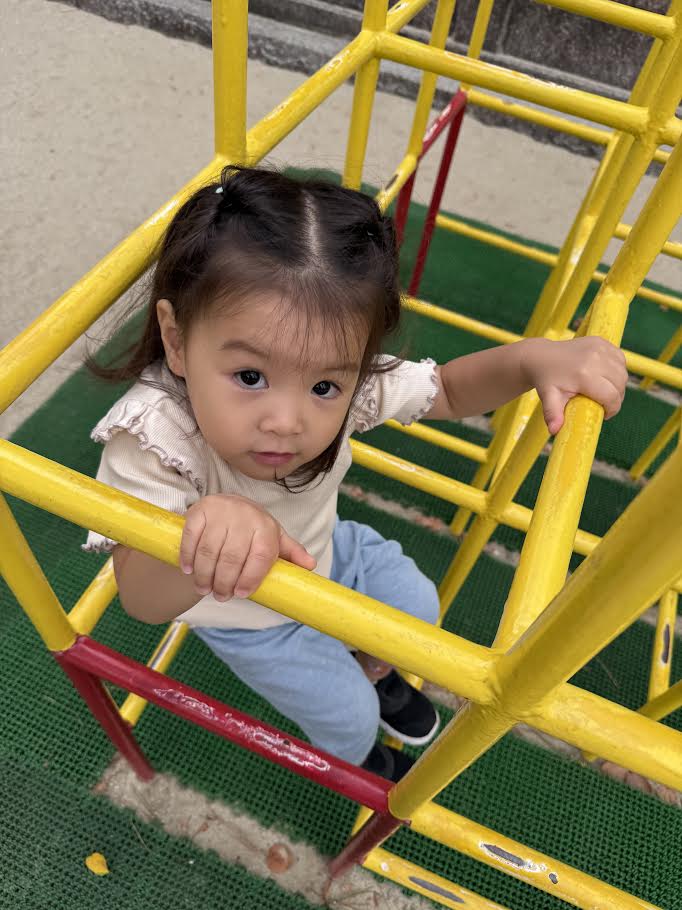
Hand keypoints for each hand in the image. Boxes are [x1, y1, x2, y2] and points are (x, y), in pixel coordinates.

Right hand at [179, 494, 315, 601]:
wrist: (227, 505)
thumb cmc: (253, 530)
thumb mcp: (274, 539)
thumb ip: (291, 552)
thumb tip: (311, 565)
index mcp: (266, 526)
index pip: (261, 556)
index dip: (251, 578)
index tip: (242, 594)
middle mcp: (245, 515)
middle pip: (233, 557)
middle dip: (224, 582)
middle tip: (220, 596)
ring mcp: (221, 511)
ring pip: (210, 550)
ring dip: (205, 574)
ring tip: (204, 589)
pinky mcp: (199, 510)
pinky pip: (192, 537)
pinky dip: (188, 556)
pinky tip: (188, 570)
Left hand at [522, 337, 627, 434]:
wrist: (541, 356)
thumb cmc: (546, 380)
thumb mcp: (549, 398)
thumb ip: (553, 414)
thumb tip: (554, 431)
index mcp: (583, 374)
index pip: (611, 396)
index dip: (612, 409)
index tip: (604, 414)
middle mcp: (594, 358)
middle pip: (620, 384)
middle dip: (616, 398)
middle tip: (604, 403)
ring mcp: (599, 347)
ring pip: (622, 371)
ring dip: (618, 384)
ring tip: (605, 391)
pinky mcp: (600, 341)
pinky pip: (619, 358)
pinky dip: (617, 369)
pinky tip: (605, 376)